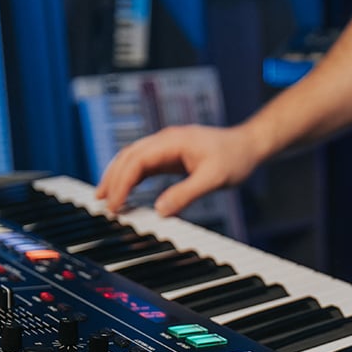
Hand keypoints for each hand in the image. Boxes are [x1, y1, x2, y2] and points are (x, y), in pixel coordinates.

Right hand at [94, 125, 261, 215]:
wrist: (249, 145)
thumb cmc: (235, 157)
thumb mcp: (213, 178)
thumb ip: (186, 194)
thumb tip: (160, 211)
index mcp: (172, 141)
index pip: (137, 161)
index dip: (122, 183)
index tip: (116, 204)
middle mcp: (165, 140)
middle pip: (128, 157)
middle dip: (112, 179)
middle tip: (102, 203)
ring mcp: (167, 146)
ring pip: (133, 158)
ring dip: (117, 176)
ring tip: (106, 198)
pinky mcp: (171, 155)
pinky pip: (144, 164)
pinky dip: (131, 177)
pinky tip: (126, 191)